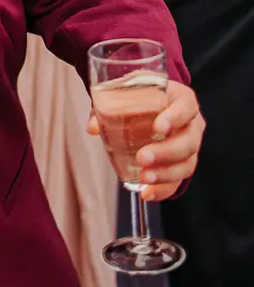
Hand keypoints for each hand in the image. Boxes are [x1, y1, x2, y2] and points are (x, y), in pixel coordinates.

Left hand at [88, 80, 203, 199]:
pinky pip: (179, 180)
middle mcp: (192, 124)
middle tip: (142, 157)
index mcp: (182, 100)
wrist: (153, 104)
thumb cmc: (143, 96)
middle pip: (188, 141)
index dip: (175, 117)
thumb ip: (110, 106)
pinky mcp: (183, 164)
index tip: (158, 127)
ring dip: (165, 174)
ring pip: (186, 164)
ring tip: (144, 178)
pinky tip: (148, 193)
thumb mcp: (128, 92)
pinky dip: (164, 189)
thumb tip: (94, 127)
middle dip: (166, 152)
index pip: (186, 107)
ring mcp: (190, 146)